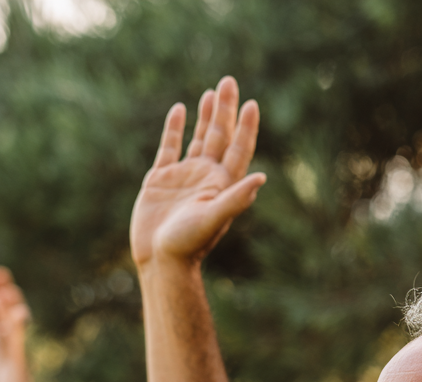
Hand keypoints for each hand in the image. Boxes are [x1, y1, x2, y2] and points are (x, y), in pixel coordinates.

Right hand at [131, 76, 265, 267]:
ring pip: (198, 139)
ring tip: (213, 92)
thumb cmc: (189, 245)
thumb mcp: (214, 218)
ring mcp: (183, 177)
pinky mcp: (160, 179)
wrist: (159, 260)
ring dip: (206, 117)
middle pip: (220, 137)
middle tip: (229, 81)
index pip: (238, 150)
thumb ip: (237, 197)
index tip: (251, 104)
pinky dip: (174, 129)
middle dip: (225, 110)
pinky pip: (169, 147)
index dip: (245, 127)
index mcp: (221, 185)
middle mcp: (205, 178)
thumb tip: (262, 177)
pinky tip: (180, 110)